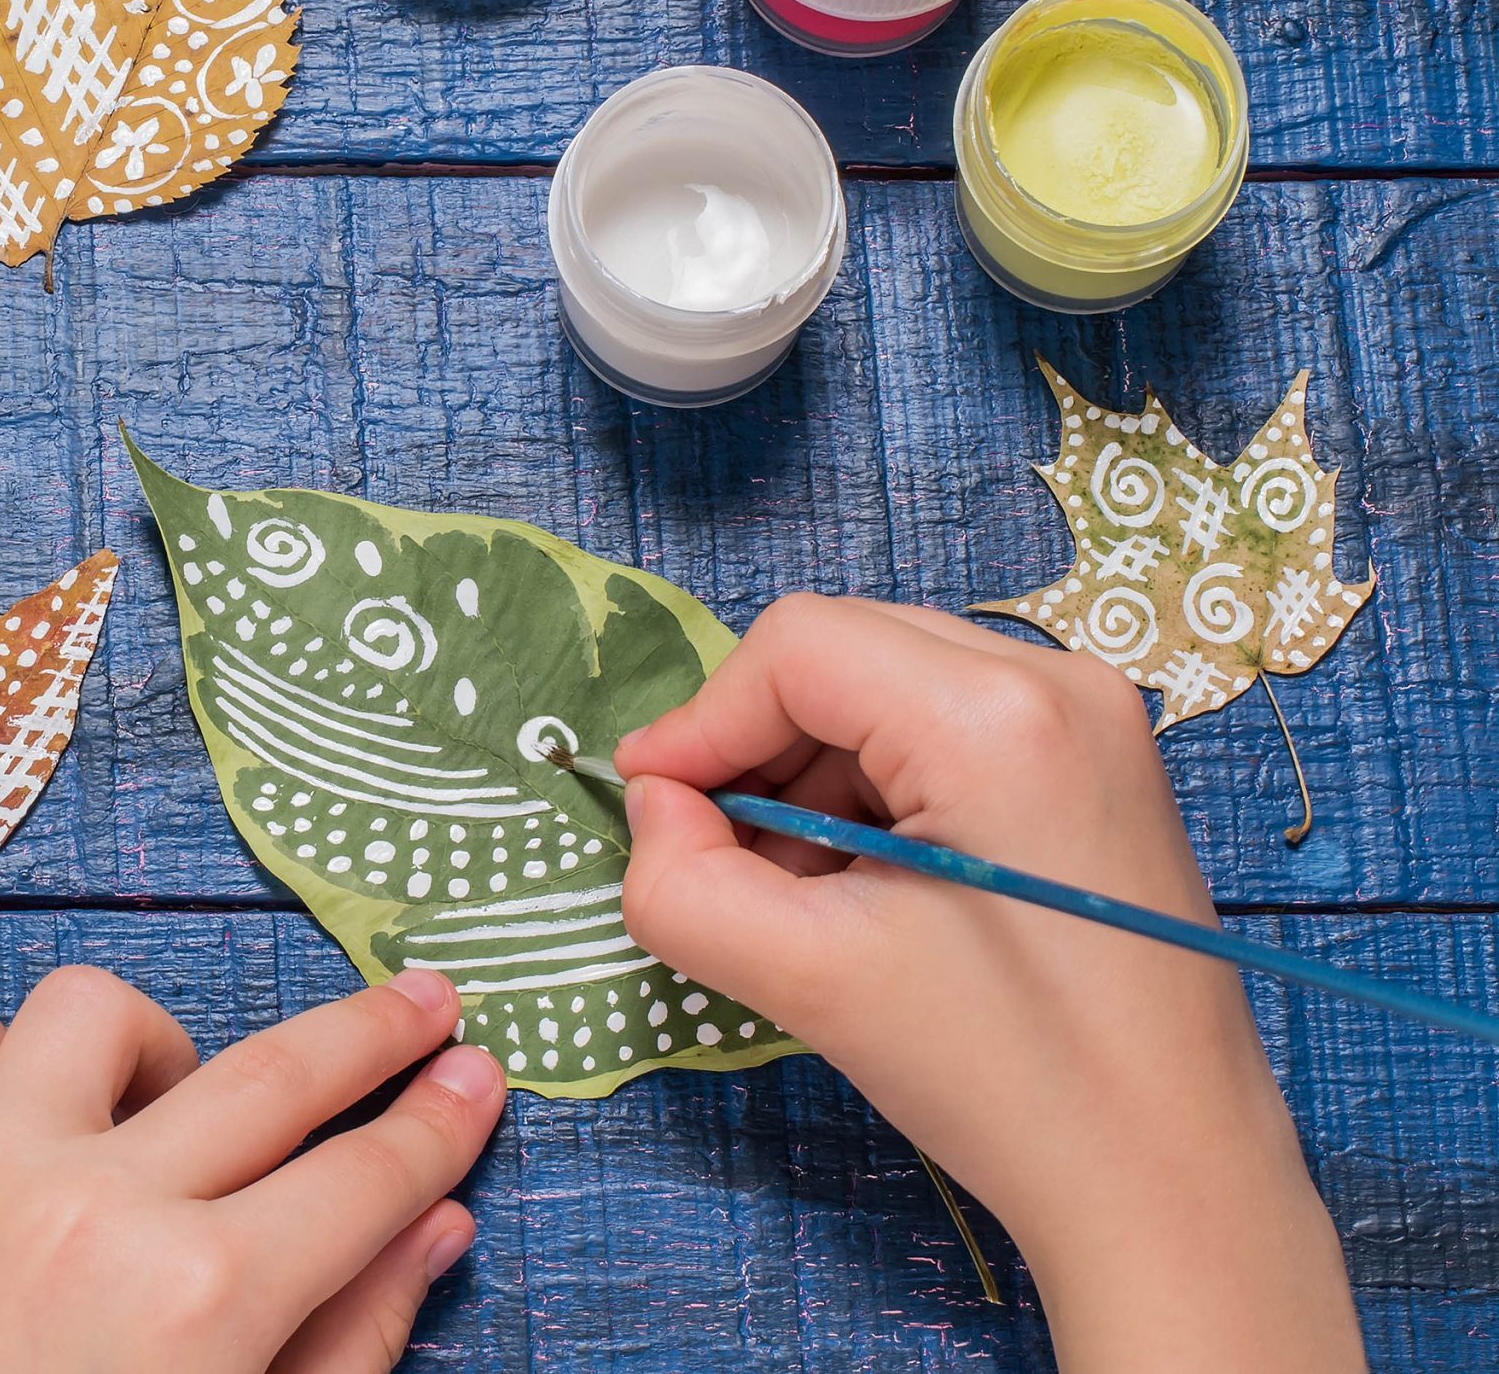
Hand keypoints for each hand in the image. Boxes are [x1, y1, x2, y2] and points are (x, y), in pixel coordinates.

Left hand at [0, 965, 503, 1373]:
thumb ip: (351, 1341)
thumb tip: (434, 1227)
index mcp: (206, 1300)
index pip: (366, 1177)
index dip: (437, 1122)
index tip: (476, 1074)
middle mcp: (99, 1215)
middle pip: (271, 1077)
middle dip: (368, 1033)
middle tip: (421, 1001)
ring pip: (87, 1017)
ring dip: (152, 1042)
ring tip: (170, 1100)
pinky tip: (7, 1075)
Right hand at [615, 594, 1362, 1372]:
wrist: (1174, 1180)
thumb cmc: (1006, 1079)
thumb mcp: (808, 981)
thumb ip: (683, 882)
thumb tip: (656, 809)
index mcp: (994, 717)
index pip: (796, 648)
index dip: (703, 722)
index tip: (653, 812)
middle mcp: (1060, 681)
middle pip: (844, 651)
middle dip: (759, 746)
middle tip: (719, 854)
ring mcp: (1096, 718)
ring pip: (890, 685)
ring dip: (814, 772)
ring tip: (799, 892)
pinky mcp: (1103, 764)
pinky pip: (948, 725)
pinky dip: (879, 787)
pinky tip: (868, 888)